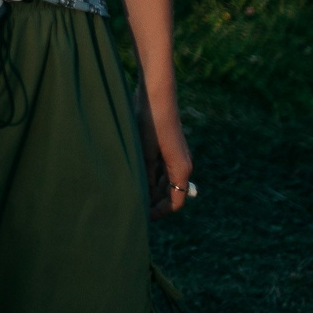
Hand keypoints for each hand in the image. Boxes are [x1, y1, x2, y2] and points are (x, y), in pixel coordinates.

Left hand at [137, 86, 195, 216]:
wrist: (156, 95)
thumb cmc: (150, 123)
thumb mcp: (145, 154)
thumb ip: (147, 177)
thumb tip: (145, 196)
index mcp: (182, 169)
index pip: (176, 202)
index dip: (160, 212)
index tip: (143, 218)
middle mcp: (182, 165)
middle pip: (170, 193)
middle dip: (153, 202)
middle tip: (132, 208)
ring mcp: (175, 156)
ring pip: (164, 181)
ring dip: (150, 189)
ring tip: (129, 194)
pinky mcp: (167, 147)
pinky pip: (160, 169)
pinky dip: (149, 176)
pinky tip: (132, 176)